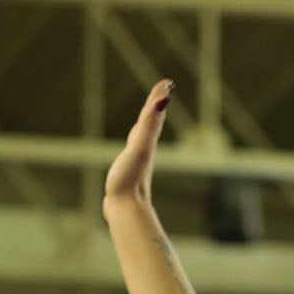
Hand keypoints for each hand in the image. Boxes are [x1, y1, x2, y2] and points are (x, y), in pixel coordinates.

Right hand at [104, 79, 173, 215]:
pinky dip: (134, 145)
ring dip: (147, 124)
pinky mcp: (128, 173)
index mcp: (146, 142)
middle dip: (156, 105)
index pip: (154, 114)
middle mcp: (143, 150)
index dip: (158, 97)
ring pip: (143, 137)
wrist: (126, 210)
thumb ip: (151, 124)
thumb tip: (163, 100)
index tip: (167, 83)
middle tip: (163, 90)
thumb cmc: (130, 178)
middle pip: (151, 122)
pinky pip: (133, 153)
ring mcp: (136, 162)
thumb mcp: (141, 146)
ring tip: (150, 114)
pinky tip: (133, 149)